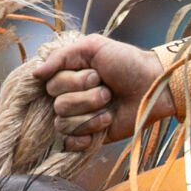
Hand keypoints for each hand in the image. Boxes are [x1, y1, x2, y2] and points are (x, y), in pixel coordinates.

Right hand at [31, 34, 171, 150]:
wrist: (154, 85)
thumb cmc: (127, 62)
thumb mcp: (94, 47)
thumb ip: (61, 56)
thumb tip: (35, 73)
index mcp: (68, 75)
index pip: (50, 85)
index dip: (74, 81)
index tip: (96, 74)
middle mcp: (70, 96)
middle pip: (58, 105)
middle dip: (87, 97)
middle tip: (107, 90)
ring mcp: (80, 118)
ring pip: (64, 124)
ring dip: (91, 115)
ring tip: (110, 107)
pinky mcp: (90, 136)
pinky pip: (70, 143)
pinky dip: (85, 137)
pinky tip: (102, 126)